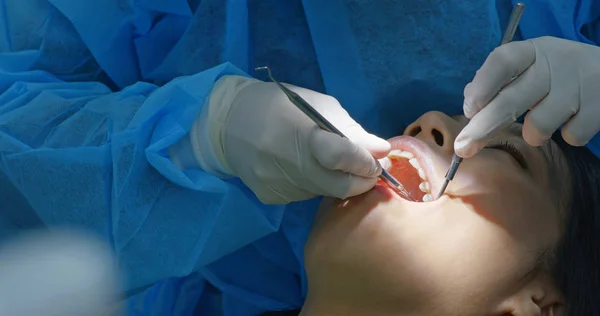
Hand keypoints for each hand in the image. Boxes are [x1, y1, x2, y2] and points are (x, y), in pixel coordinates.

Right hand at [195, 76, 390, 203]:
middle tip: (367, 170)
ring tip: (323, 160)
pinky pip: (303, 195)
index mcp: (302, 134)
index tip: (377, 161)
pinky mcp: (271, 197)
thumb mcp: (318, 106)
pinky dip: (311, 184)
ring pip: (322, 192)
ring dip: (333, 180)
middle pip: (340, 187)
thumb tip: (382, 151)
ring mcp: (279, 186)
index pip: (341, 157)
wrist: (227, 123)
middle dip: (360, 180)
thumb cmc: (279, 106)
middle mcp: (290, 166)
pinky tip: (298, 167)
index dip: (365, 163)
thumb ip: (351, 131)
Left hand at [454, 36, 599, 157]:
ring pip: (539, 125)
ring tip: (543, 123)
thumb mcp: (530, 68)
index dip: (481, 87)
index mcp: (532, 51)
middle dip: (482, 128)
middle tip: (463, 148)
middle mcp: (555, 62)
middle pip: (511, 99)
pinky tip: (573, 120)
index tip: (468, 111)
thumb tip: (470, 106)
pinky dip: (569, 136)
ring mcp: (579, 83)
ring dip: (534, 134)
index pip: (501, 61)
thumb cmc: (556, 75)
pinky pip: (571, 136)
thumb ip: (498, 83)